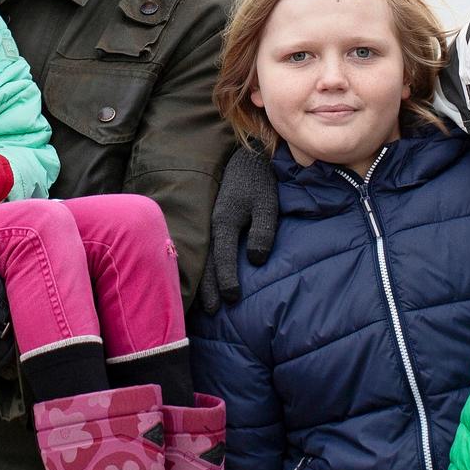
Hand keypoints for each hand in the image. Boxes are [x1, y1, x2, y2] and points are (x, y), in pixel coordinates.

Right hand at [198, 144, 279, 312]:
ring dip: (203, 279)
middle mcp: (212, 225)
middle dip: (208, 288)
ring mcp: (209, 222)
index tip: (231, 299)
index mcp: (225, 222)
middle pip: (207, 262)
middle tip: (211, 311)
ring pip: (203, 256)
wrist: (247, 158)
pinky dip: (202, 264)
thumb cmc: (260, 183)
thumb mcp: (267, 206)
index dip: (227, 280)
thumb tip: (255, 260)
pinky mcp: (211, 219)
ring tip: (204, 301)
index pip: (224, 258)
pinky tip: (204, 275)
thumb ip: (262, 232)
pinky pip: (204, 247)